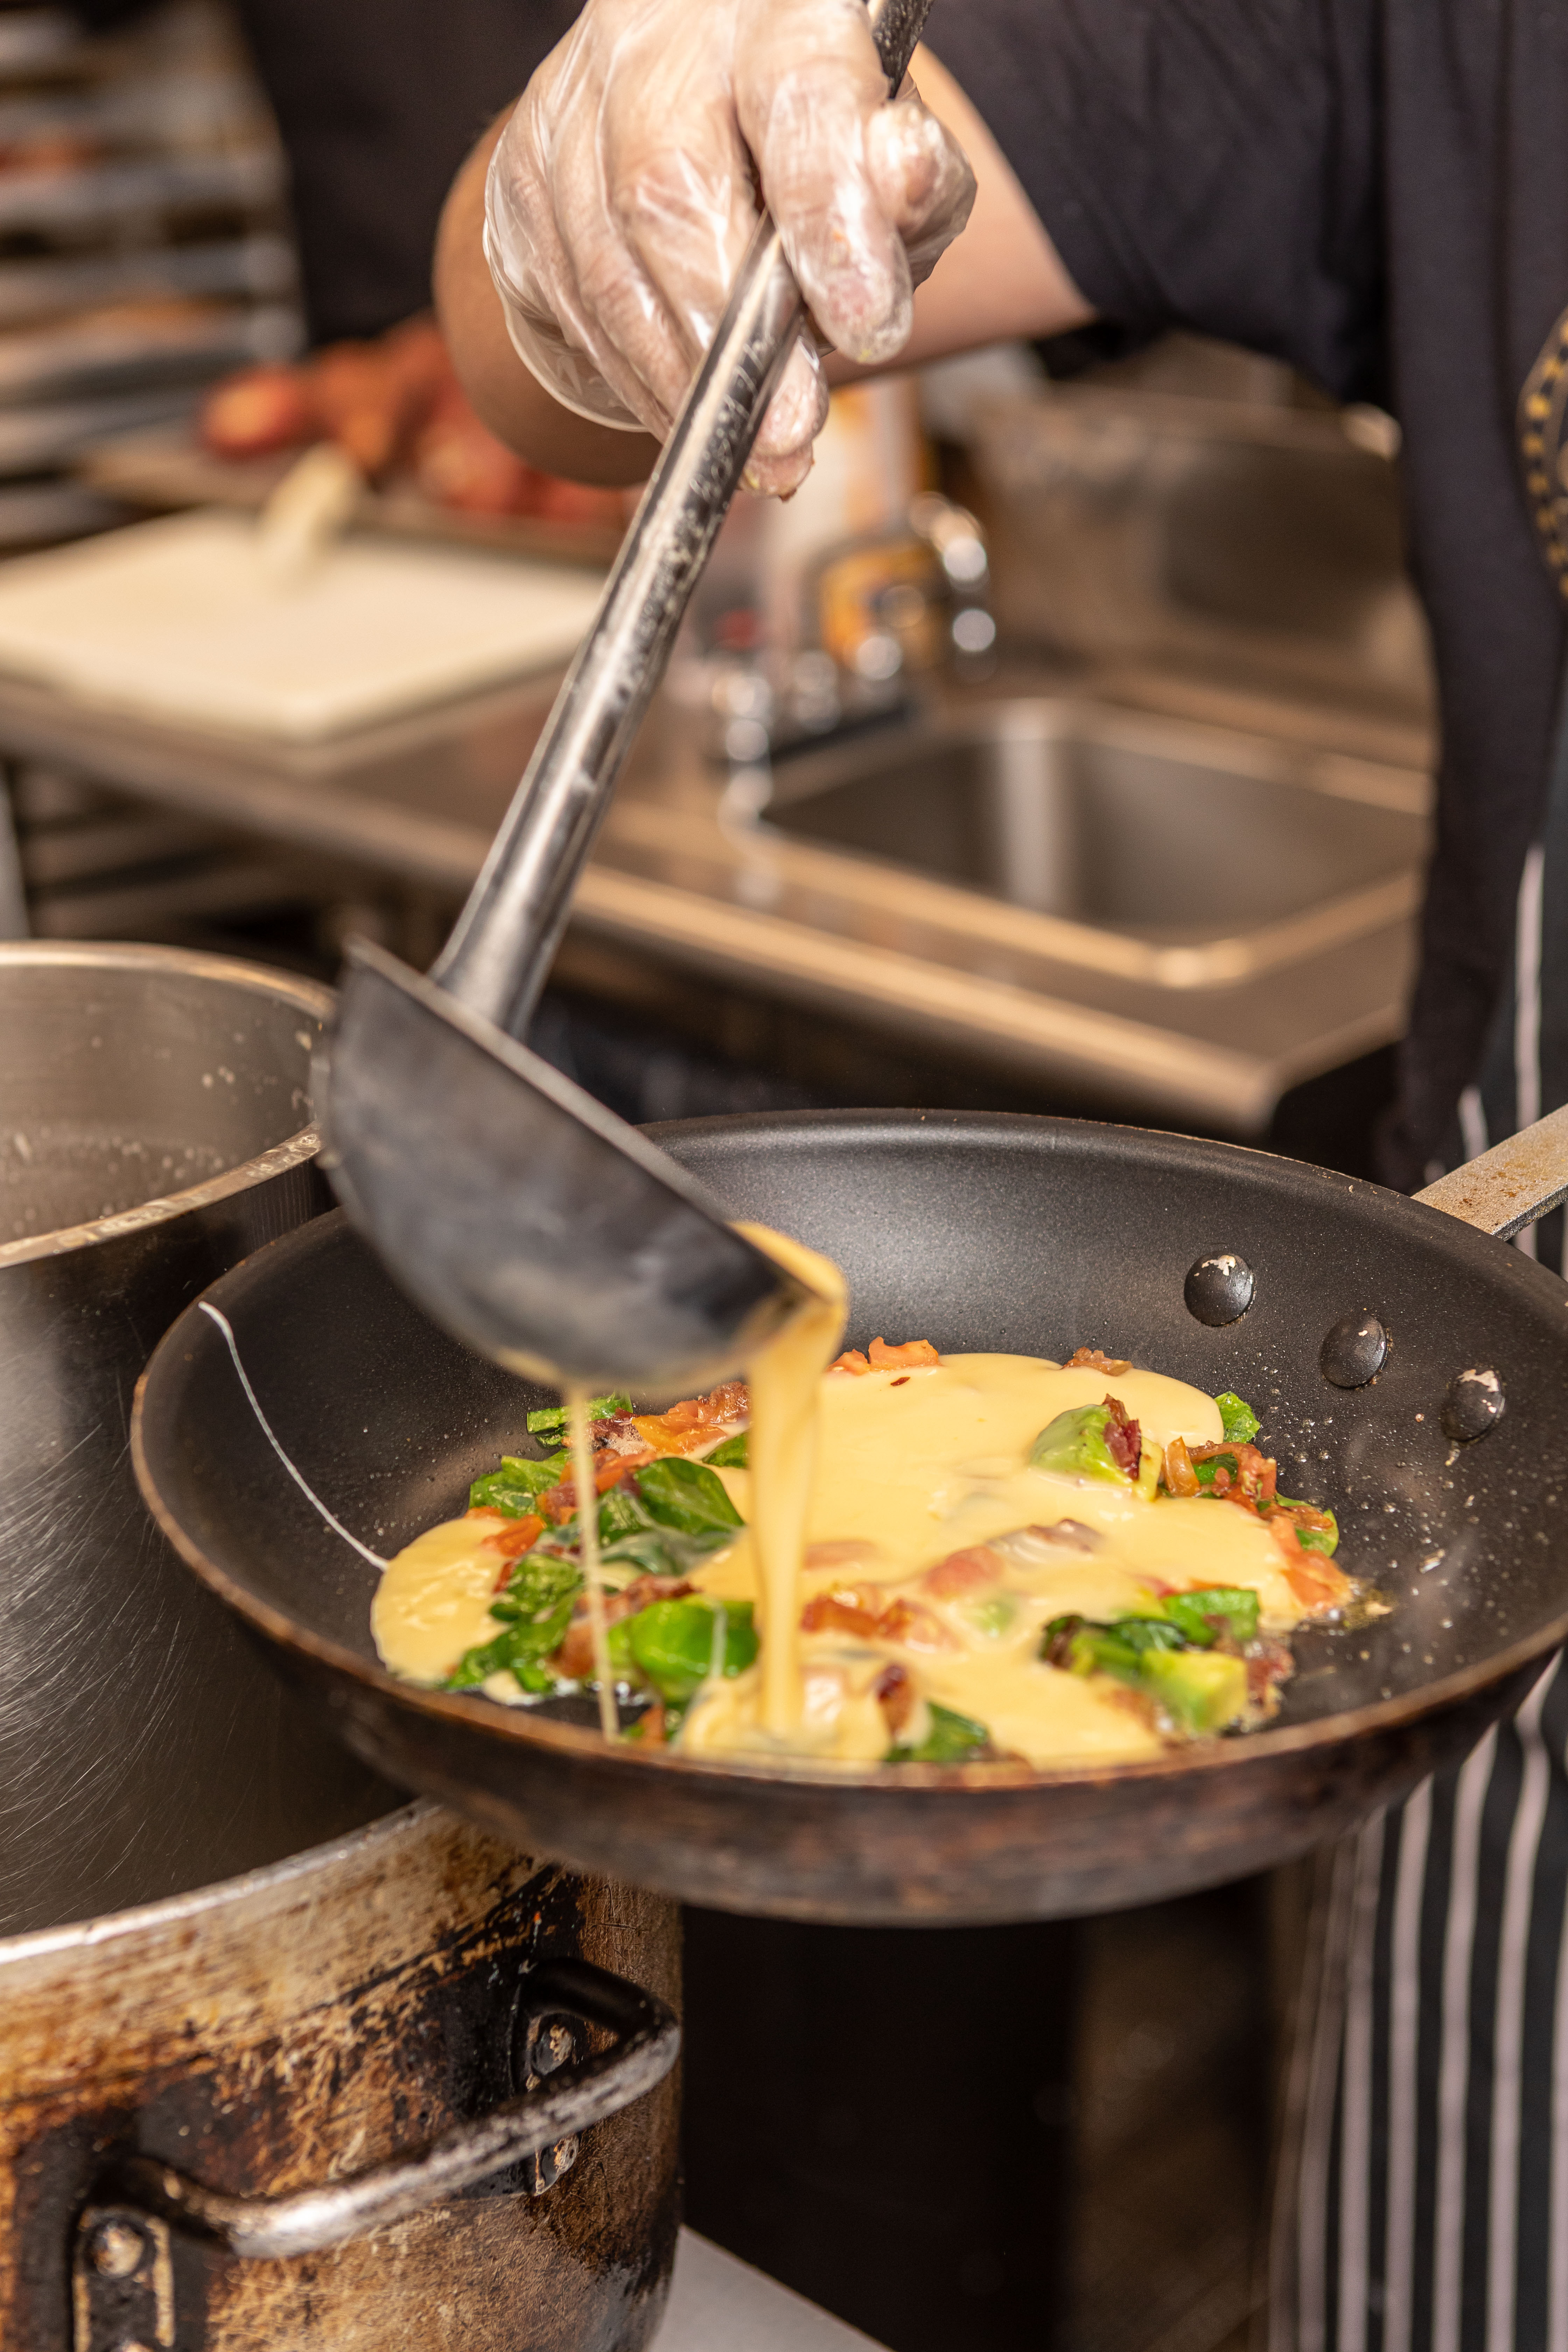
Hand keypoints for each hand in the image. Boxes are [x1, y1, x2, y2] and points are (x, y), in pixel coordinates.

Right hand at [482, 0, 973, 493]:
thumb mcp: (893, 165)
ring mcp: (571, 104)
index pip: (798, 96)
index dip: (828, 215)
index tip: (865, 324)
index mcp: (776, 6)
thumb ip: (914, 184)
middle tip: (791, 432)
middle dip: (734, 336)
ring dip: (684, 382)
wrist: (706, 126)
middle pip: (670, 188)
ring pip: (610, 268)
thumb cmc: (816, 150)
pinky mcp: (521, 179)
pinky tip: (690, 415)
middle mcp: (657, 35)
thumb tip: (903, 178)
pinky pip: (575, 307)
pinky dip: (640, 381)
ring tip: (756, 450)